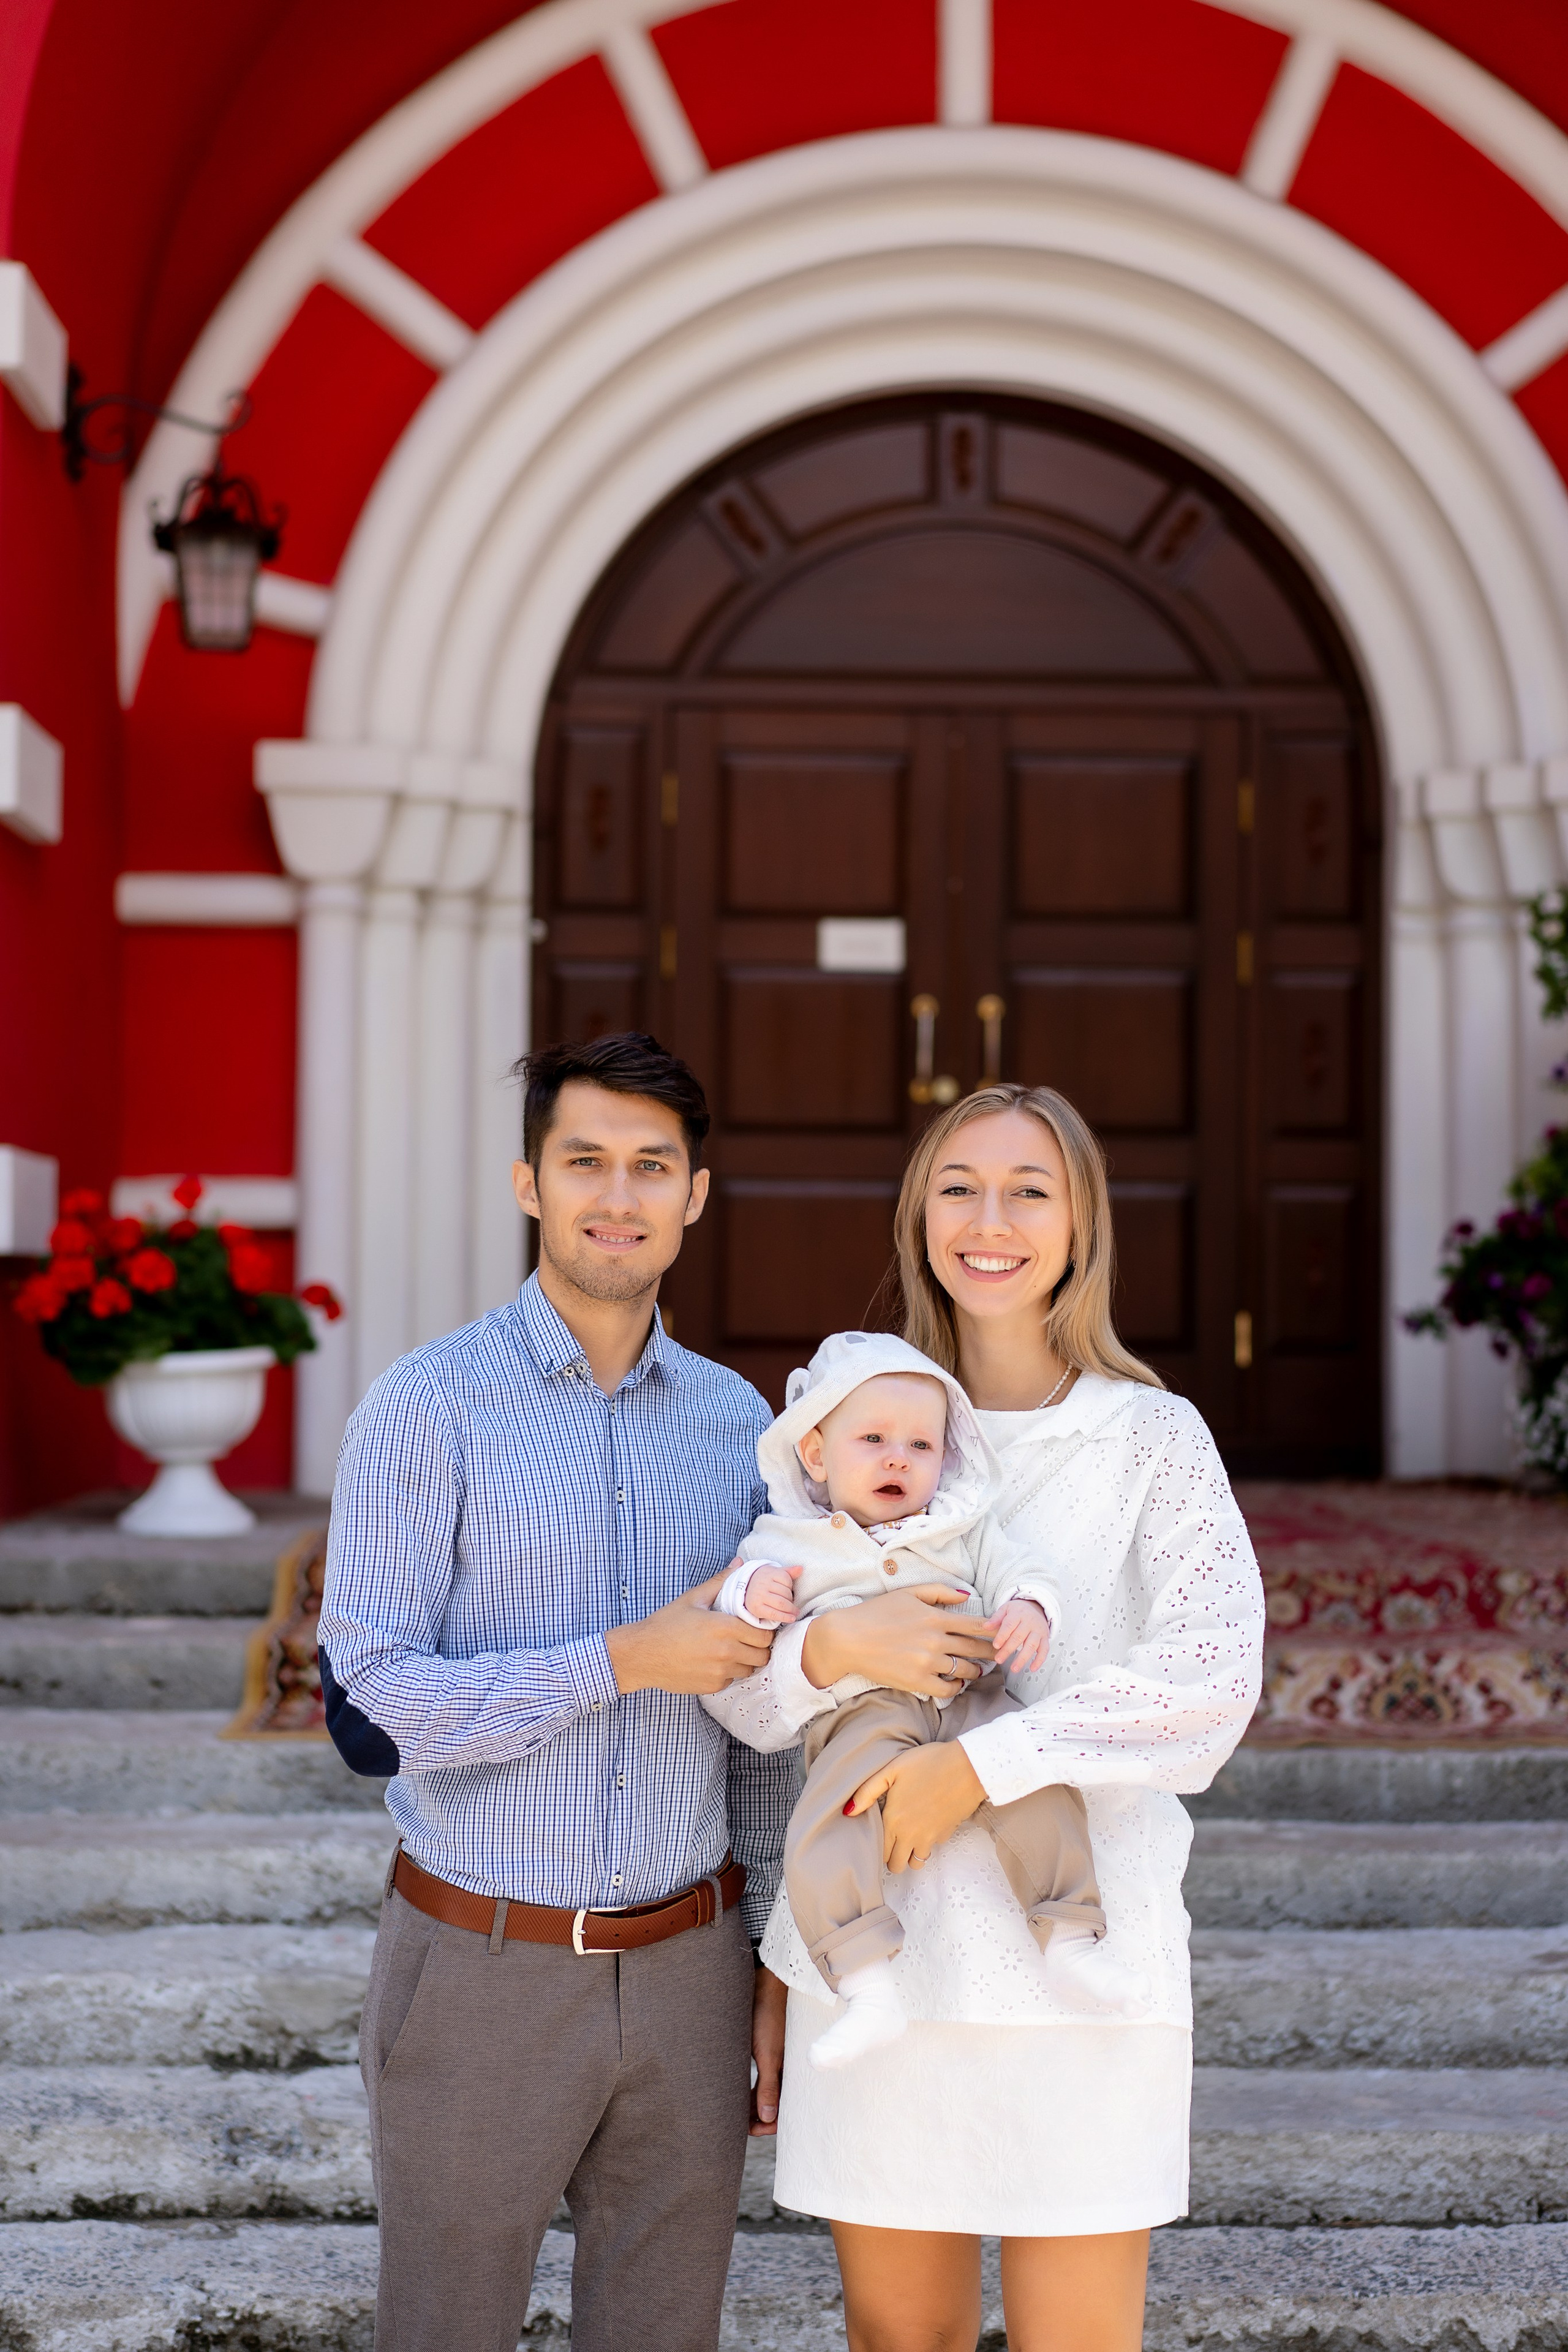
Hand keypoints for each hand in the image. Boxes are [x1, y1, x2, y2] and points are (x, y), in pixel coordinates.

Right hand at [605, 1571, 773, 1694]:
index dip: (764, 1630)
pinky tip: (714, 1661)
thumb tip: (739, 1563)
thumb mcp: (693, 1598)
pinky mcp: (713, 1686)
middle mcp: (726, 1652)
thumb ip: (720, 1582)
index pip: (764, 1635)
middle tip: (747, 1638)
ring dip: (746, 1660)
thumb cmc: (666, 1624)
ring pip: (750, 1669)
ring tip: (732, 1649)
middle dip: (758, 1646)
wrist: (642, 1654)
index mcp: (725, 1627)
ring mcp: (720, 1672)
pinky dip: (729, 1671)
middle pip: (762, 1654)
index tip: (756, 1626)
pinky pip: (732, 1679)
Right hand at [744, 1563, 800, 1625]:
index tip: (790, 1590)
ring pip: (781, 1603)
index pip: (786, 1579)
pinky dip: (785, 1617)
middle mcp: (762, 1584)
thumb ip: (789, 1572)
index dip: (791, 1586)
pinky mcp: (757, 1608)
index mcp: (768, 1573)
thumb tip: (800, 1569)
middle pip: (785, 1593)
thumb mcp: (775, 1573)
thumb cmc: (765, 1581)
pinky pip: (774, 1614)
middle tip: (793, 1603)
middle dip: (792, 1599)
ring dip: (791, 1609)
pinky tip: (792, 1618)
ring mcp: (759, 1596)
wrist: (746, 1590)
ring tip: (795, 1612)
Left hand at [750, 1963, 786, 2134]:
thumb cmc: (768, 2015)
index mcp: (789, 2072)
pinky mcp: (764, 2048)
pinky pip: (759, 2077)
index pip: (782, 2111)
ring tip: (731, 2111)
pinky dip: (749, 2088)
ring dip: (751, 2104)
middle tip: (735, 2125)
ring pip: (764, 2091)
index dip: (767, 2125)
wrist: (766, 1981)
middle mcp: (783, 2069)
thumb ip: (768, 2085)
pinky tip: (734, 2090)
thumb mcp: (767, 2053)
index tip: (748, 2130)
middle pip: (772, 2104)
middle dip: (757, 2117)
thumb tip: (768, 2118)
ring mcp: (774, 2059)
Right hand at [800, 1586, 993, 1698]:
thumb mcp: (907, 1593)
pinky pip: (948, 1689)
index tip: (1004, 1634)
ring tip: (979, 1670)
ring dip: (976, 1670)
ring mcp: (927, 1663)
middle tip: (1001, 1655)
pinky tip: (957, 1682)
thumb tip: (966, 1596)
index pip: (976, 1625)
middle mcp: (936, 1641)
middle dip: (991, 1652)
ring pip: (965, 1670)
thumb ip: (939, 1592)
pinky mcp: (917, 1681)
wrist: (848, 1639)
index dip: (994, 1631)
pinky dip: (957, 1686)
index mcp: (935, 1617)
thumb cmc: (876, 1613)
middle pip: (976, 1649)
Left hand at [847, 1741, 985, 1872]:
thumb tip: (848, 1812)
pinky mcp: (947, 1833)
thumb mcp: (892, 1769)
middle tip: (894, 1839)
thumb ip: (867, 1792)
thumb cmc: (928, 1763)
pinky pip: (934, 1846)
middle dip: (894, 1857)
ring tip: (911, 1833)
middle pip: (898, 1865)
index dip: (879, 1849)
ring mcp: (931, 1837)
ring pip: (917, 1862)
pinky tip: (931, 1820)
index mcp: (894, 1822)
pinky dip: (931, 1839)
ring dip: (912, 1853)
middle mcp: (911, 1835)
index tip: (881, 1837)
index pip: (881, 1854)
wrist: (968, 1766)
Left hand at [990, 1596, 1051, 1673]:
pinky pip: (1044, 1650)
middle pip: (1019, 1637)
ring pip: (1032, 1645)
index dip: (1002, 1636)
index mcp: (1018, 1614)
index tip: (996, 1645)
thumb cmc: (1018, 1611)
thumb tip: (985, 1626)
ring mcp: (1038, 1631)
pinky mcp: (1045, 1638)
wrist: (1036, 1607)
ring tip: (1014, 1668)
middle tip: (999, 1659)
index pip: (1009, 1625)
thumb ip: (996, 1618)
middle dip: (1008, 1650)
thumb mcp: (1005, 1609)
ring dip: (1023, 1658)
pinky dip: (1039, 1660)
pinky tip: (1032, 1668)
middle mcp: (1029, 1622)